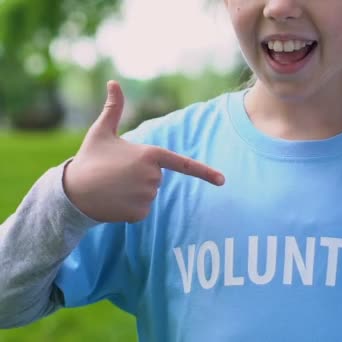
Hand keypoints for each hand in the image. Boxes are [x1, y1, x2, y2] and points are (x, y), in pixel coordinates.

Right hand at [63, 81, 224, 222]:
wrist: (71, 192)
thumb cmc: (89, 158)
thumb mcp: (102, 132)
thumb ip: (114, 108)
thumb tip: (114, 82)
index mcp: (150, 155)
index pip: (182, 164)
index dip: (205, 172)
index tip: (223, 180)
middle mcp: (153, 177)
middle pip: (157, 177)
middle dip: (141, 175)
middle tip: (117, 173)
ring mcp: (147, 197)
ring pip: (150, 194)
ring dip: (135, 191)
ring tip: (114, 186)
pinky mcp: (140, 214)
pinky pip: (143, 209)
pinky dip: (131, 207)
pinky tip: (114, 201)